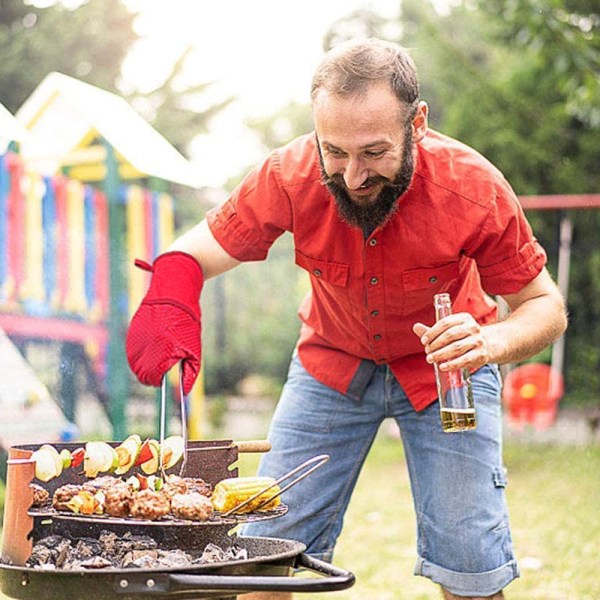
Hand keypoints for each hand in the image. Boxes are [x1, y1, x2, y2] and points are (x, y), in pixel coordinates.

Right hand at [126, 252, 202, 393]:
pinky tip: (151, 345)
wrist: (172, 293)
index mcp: (162, 353)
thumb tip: (185, 392)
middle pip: (142, 374)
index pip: (154, 379)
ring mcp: (135, 339)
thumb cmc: (187, 322)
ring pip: (134, 364)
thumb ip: (190, 373)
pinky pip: (131, 351)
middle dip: (151, 375)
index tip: (164, 379)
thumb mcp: (194, 349)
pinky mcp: (131, 332)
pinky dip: (139, 353)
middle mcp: (146, 348)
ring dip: (143, 365)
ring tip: (157, 355)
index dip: (159, 381)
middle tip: (160, 370)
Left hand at [412, 312, 490, 371]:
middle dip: (435, 344)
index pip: (445, 323)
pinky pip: (464, 360)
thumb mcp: (450, 330)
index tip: (423, 341)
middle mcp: (472, 327)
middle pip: (450, 335)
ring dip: (441, 354)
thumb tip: (415, 327)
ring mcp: (478, 341)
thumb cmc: (463, 337)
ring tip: (431, 359)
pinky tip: (443, 366)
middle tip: (427, 351)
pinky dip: (452, 364)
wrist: (488, 345)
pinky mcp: (480, 354)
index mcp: (463, 318)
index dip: (432, 332)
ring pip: (456, 347)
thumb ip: (433, 331)